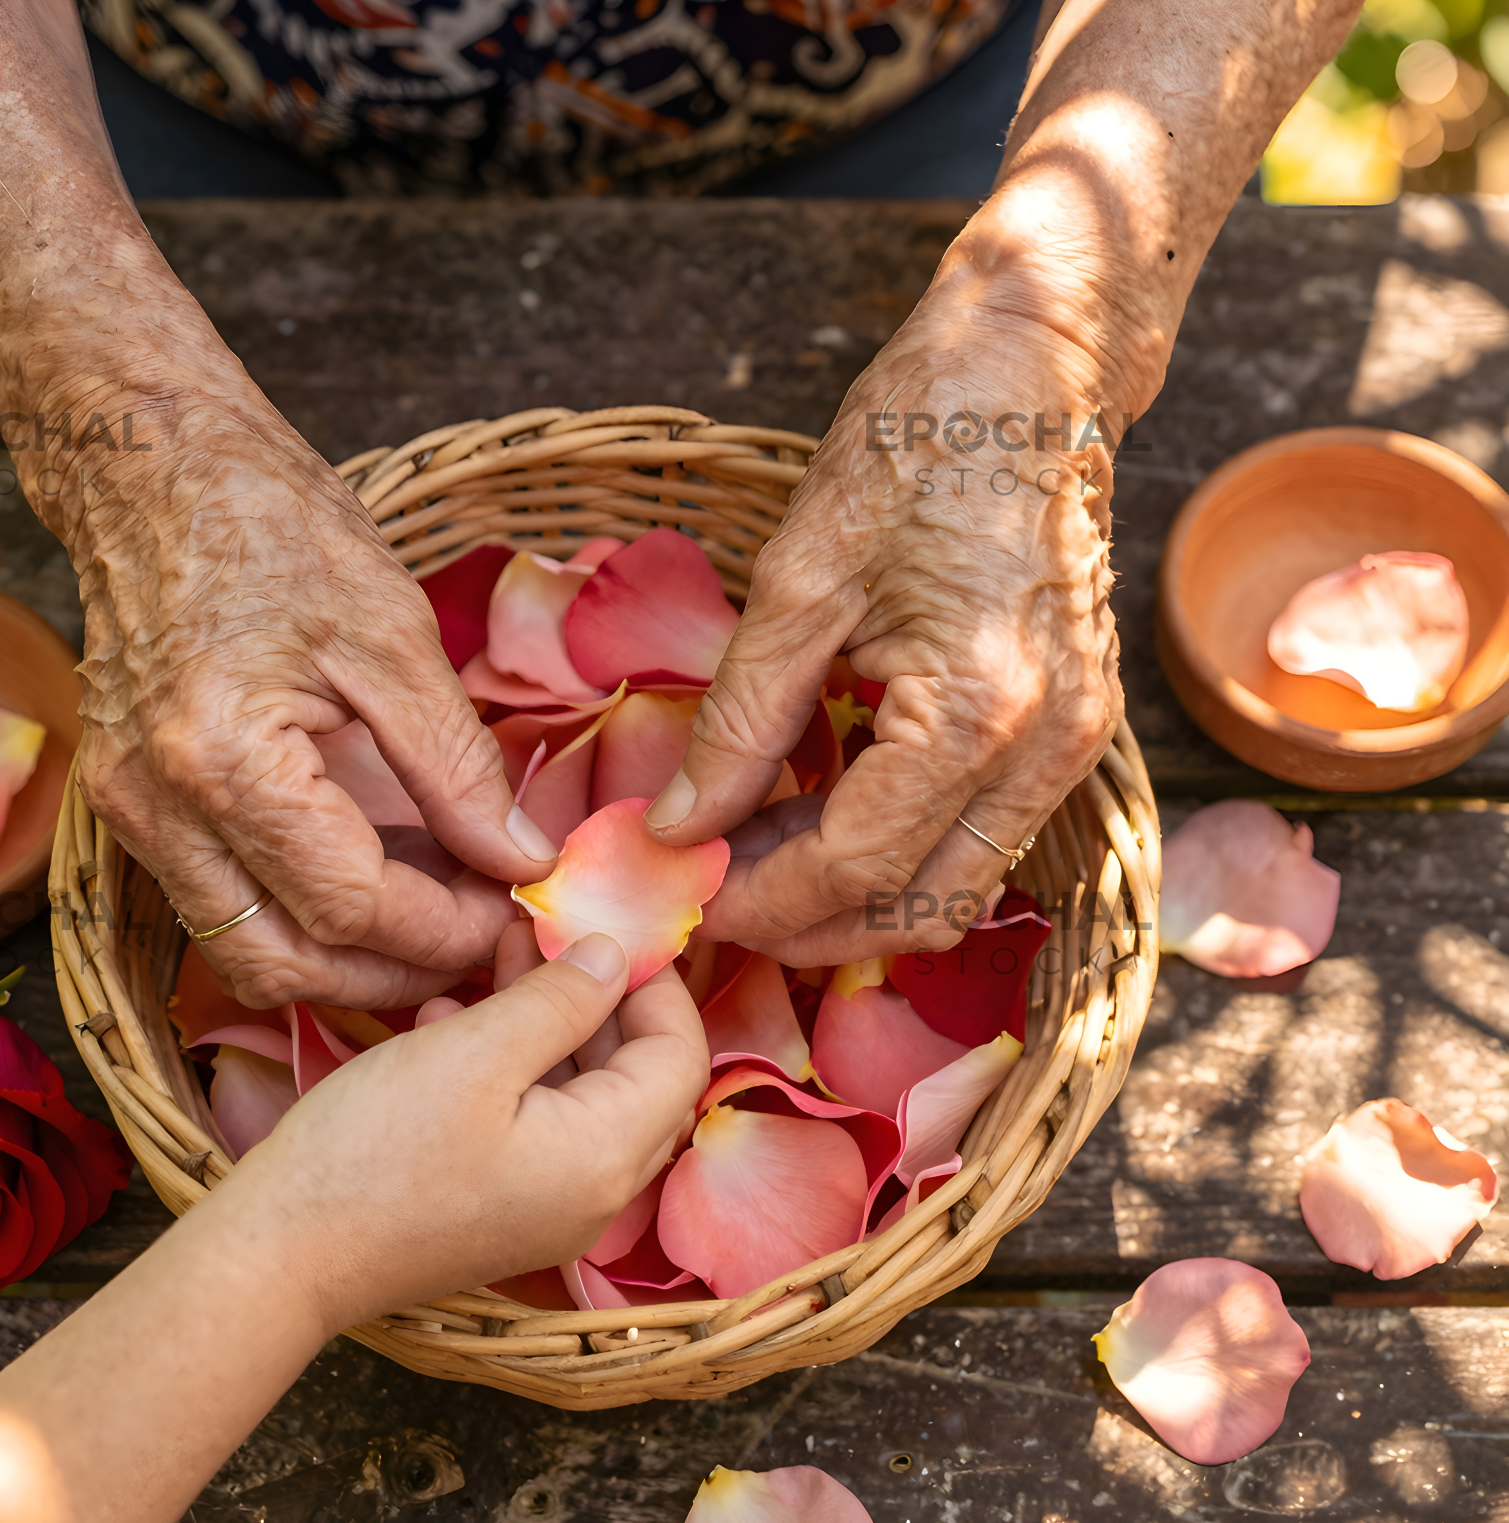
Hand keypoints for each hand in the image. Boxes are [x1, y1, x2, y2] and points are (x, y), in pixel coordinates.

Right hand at [53, 384, 557, 1009]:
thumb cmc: (269, 522)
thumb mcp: (392, 635)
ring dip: (344, 958)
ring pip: (241, 950)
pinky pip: (218, 901)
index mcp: (221, 761)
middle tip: (480, 936)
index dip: (444, 927)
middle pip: (283, 964)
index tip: (511, 909)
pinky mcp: (129, 802)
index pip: (349, 907)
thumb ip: (457, 766)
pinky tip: (373, 873)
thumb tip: (519, 856)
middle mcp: (155, 807)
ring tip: (435, 911)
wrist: (149, 463)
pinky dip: (298, 912)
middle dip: (394, 971)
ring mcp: (129, 811)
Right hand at [217, 925, 708, 1332]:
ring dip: (549, 1022)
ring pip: (582, 1095)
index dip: (655, 983)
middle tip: (544, 930)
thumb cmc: (376, 1153)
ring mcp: (550, 1209)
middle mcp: (597, 1194)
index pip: (681, 1056)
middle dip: (598, 995)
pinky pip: (537, 1124)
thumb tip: (618, 956)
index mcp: (608, 1157)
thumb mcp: (474, 1053)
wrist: (283, 1257)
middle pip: (639, 1077)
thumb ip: (559, 1001)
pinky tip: (450, 1018)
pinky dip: (511, 1067)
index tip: (607, 924)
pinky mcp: (503, 1209)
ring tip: (494, 956)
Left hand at [648, 297, 1122, 964]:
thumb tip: (679, 825)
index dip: (759, 900)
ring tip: (751, 852)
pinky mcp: (1075, 723)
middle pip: (918, 907)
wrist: (1032, 366)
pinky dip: (896, 842)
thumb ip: (738, 720)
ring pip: (954, 882)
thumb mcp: (798, 580)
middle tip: (711, 893)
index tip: (682, 893)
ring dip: (853, 892)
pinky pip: (980, 830)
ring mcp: (1075, 741)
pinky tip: (816, 807)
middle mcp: (1048, 749)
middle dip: (808, 924)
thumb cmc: (915, 444)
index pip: (853, 868)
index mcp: (980, 714)